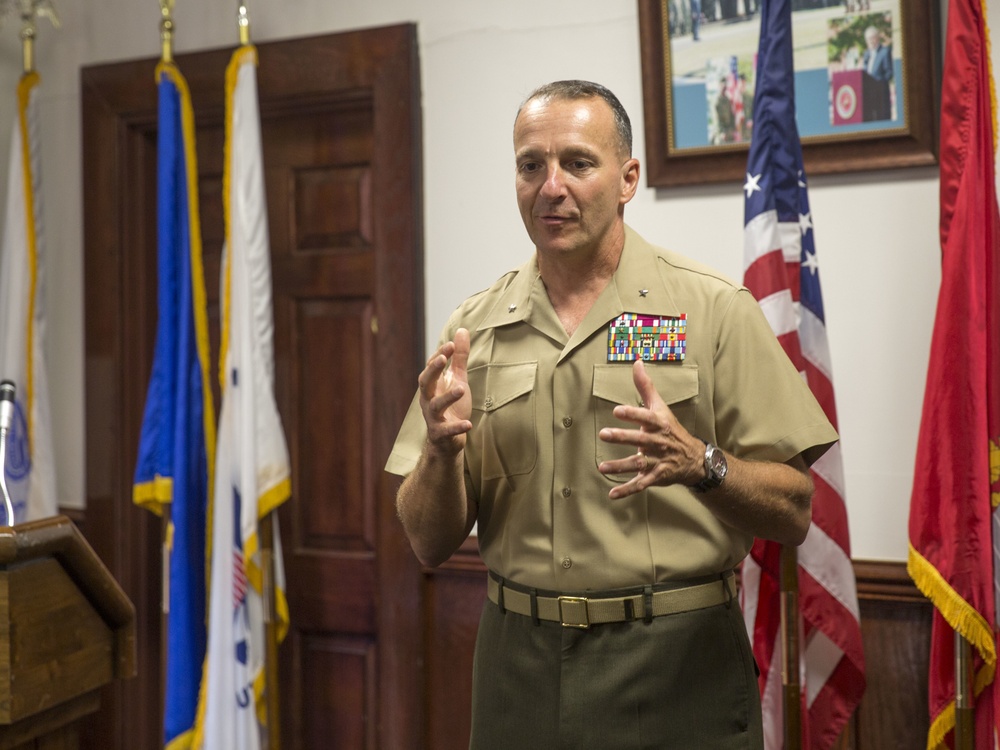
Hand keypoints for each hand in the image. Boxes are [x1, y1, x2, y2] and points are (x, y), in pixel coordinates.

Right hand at [417, 327, 472, 456]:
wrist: (448, 439)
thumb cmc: (452, 405)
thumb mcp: (458, 378)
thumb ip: (459, 357)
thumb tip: (461, 330)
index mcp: (432, 385)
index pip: (432, 367)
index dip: (440, 355)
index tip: (451, 345)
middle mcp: (428, 399)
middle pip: (425, 382)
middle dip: (433, 370)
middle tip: (444, 359)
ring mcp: (433, 417)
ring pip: (435, 405)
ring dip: (447, 397)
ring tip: (461, 388)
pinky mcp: (440, 433)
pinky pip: (446, 430)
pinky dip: (456, 427)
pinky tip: (468, 424)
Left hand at [597, 360, 704, 498]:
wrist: (694, 459)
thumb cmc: (671, 429)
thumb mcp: (660, 407)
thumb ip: (646, 387)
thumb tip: (637, 362)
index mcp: (660, 424)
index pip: (646, 417)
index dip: (633, 414)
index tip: (617, 411)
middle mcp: (658, 442)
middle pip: (640, 439)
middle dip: (623, 437)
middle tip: (603, 433)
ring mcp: (657, 461)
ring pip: (638, 464)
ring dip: (620, 466)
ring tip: (602, 467)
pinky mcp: (656, 477)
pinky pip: (640, 484)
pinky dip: (627, 490)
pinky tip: (612, 495)